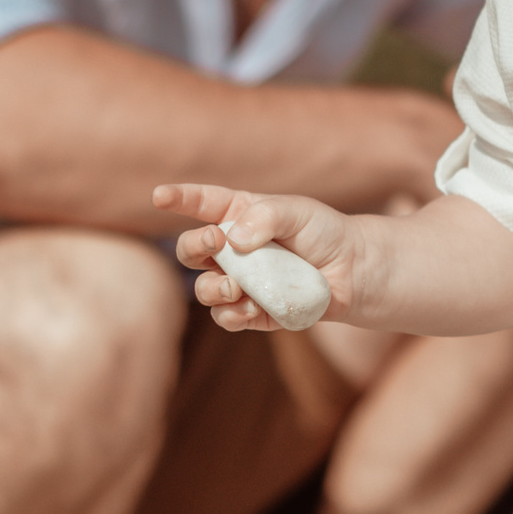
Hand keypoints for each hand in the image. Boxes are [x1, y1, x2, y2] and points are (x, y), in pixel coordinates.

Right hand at [154, 182, 360, 331]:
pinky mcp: (254, 311)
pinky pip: (227, 317)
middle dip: (193, 246)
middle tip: (214, 242)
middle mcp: (233, 250)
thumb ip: (264, 216)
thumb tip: (232, 240)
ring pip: (205, 289)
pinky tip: (248, 307)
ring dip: (213, 288)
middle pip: (190, 250)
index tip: (159, 196)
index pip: (200, 203)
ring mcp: (242, 282)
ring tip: (235, 286)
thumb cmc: (324, 232)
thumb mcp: (297, 211)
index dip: (178, 199)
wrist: (353, 270)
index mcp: (238, 215)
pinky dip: (232, 314)